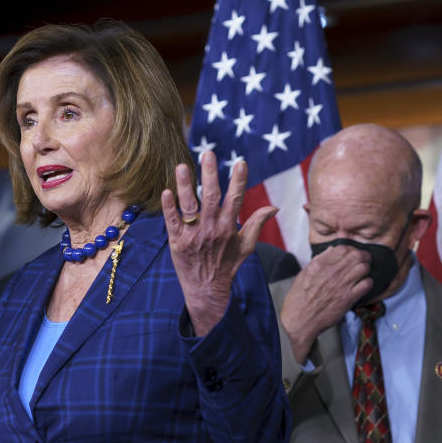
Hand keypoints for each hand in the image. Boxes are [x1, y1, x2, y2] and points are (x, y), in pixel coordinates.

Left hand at [161, 152, 276, 337]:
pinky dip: (169, 208)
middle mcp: (211, 229)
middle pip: (211, 197)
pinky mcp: (176, 242)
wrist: (206, 289)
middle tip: (208, 153)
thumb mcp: (246, 246)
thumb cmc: (226, 265)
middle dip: (210, 174)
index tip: (240, 163)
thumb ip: (257, 223)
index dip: (238, 181)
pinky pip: (171, 222)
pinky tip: (166, 192)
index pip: (235, 199)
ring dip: (186, 186)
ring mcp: (193, 235)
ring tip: (183, 166)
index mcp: (228, 227)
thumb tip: (275, 207)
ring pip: (189, 206)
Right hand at [280, 244, 370, 363]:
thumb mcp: (304, 274)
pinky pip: (367, 284)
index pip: (343, 248)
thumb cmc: (299, 298)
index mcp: (319, 265)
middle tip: (363, 260)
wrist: (300, 320)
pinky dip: (367, 283)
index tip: (352, 253)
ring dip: (366, 269)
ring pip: (364, 268)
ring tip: (363, 273)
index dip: (351, 249)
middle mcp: (332, 273)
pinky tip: (362, 285)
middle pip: (357, 256)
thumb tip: (332, 249)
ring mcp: (341, 285)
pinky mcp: (348, 298)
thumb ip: (318, 260)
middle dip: (363, 256)